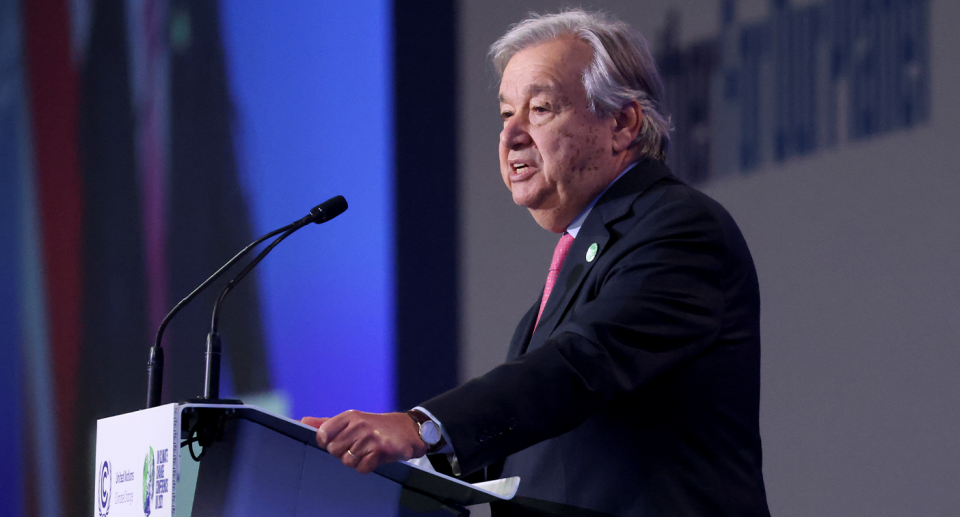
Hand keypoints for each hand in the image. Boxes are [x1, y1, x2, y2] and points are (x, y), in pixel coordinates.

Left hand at [300, 411, 427, 473]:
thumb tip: (302, 421)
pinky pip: (361, 468)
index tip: (338, 441)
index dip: (327, 442)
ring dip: (356, 460)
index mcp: (350, 416)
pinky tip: (374, 457)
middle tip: (356, 446)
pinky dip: (367, 466)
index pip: (323, 434)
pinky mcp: (380, 450)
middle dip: (343, 452)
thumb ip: (326, 423)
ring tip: (366, 451)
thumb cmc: (375, 426)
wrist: (407, 430)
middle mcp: (359, 425)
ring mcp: (370, 437)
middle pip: (334, 450)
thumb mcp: (352, 420)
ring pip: (347, 461)